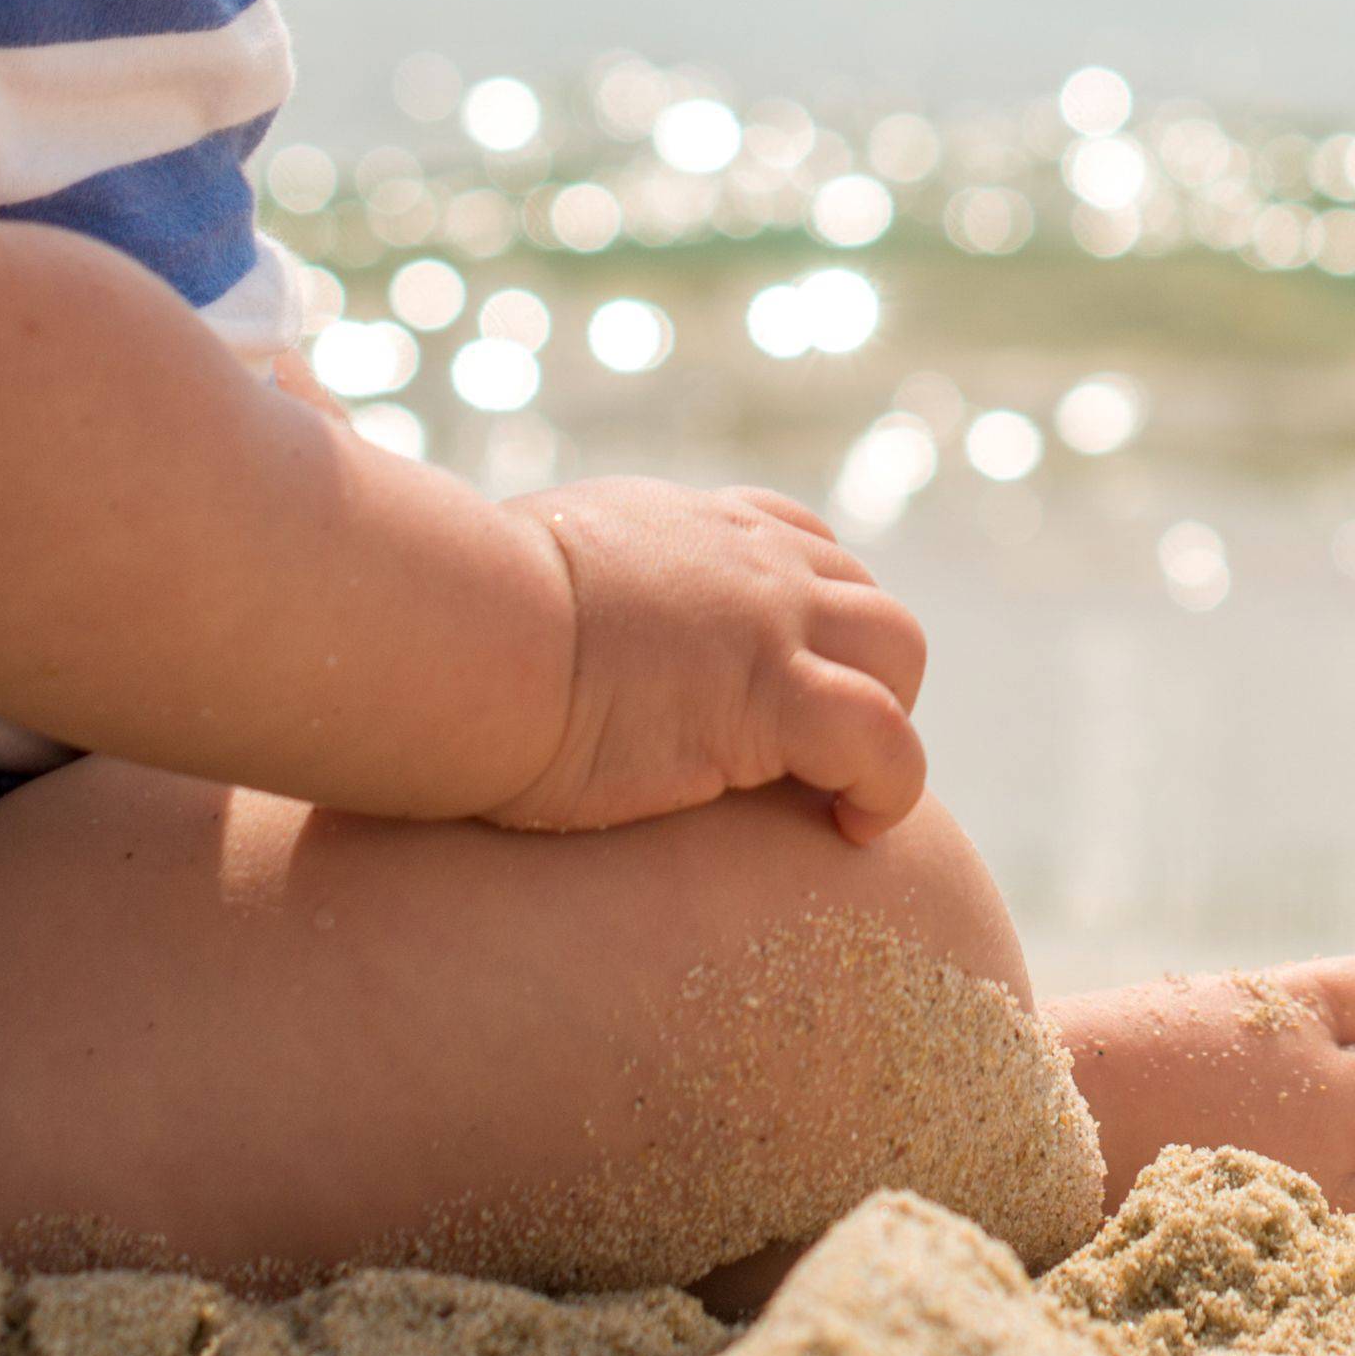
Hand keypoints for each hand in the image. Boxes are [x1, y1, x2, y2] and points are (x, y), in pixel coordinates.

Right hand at [489, 484, 933, 840]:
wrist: (460, 631)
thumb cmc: (455, 616)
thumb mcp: (523, 567)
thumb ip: (558, 585)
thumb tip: (510, 616)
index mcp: (689, 528)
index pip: (799, 544)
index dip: (811, 615)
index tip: (782, 679)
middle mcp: (749, 558)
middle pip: (865, 597)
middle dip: (863, 672)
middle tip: (813, 754)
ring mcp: (772, 622)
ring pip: (899, 650)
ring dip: (888, 719)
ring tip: (843, 791)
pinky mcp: (776, 698)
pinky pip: (887, 740)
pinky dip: (890, 786)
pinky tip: (853, 827)